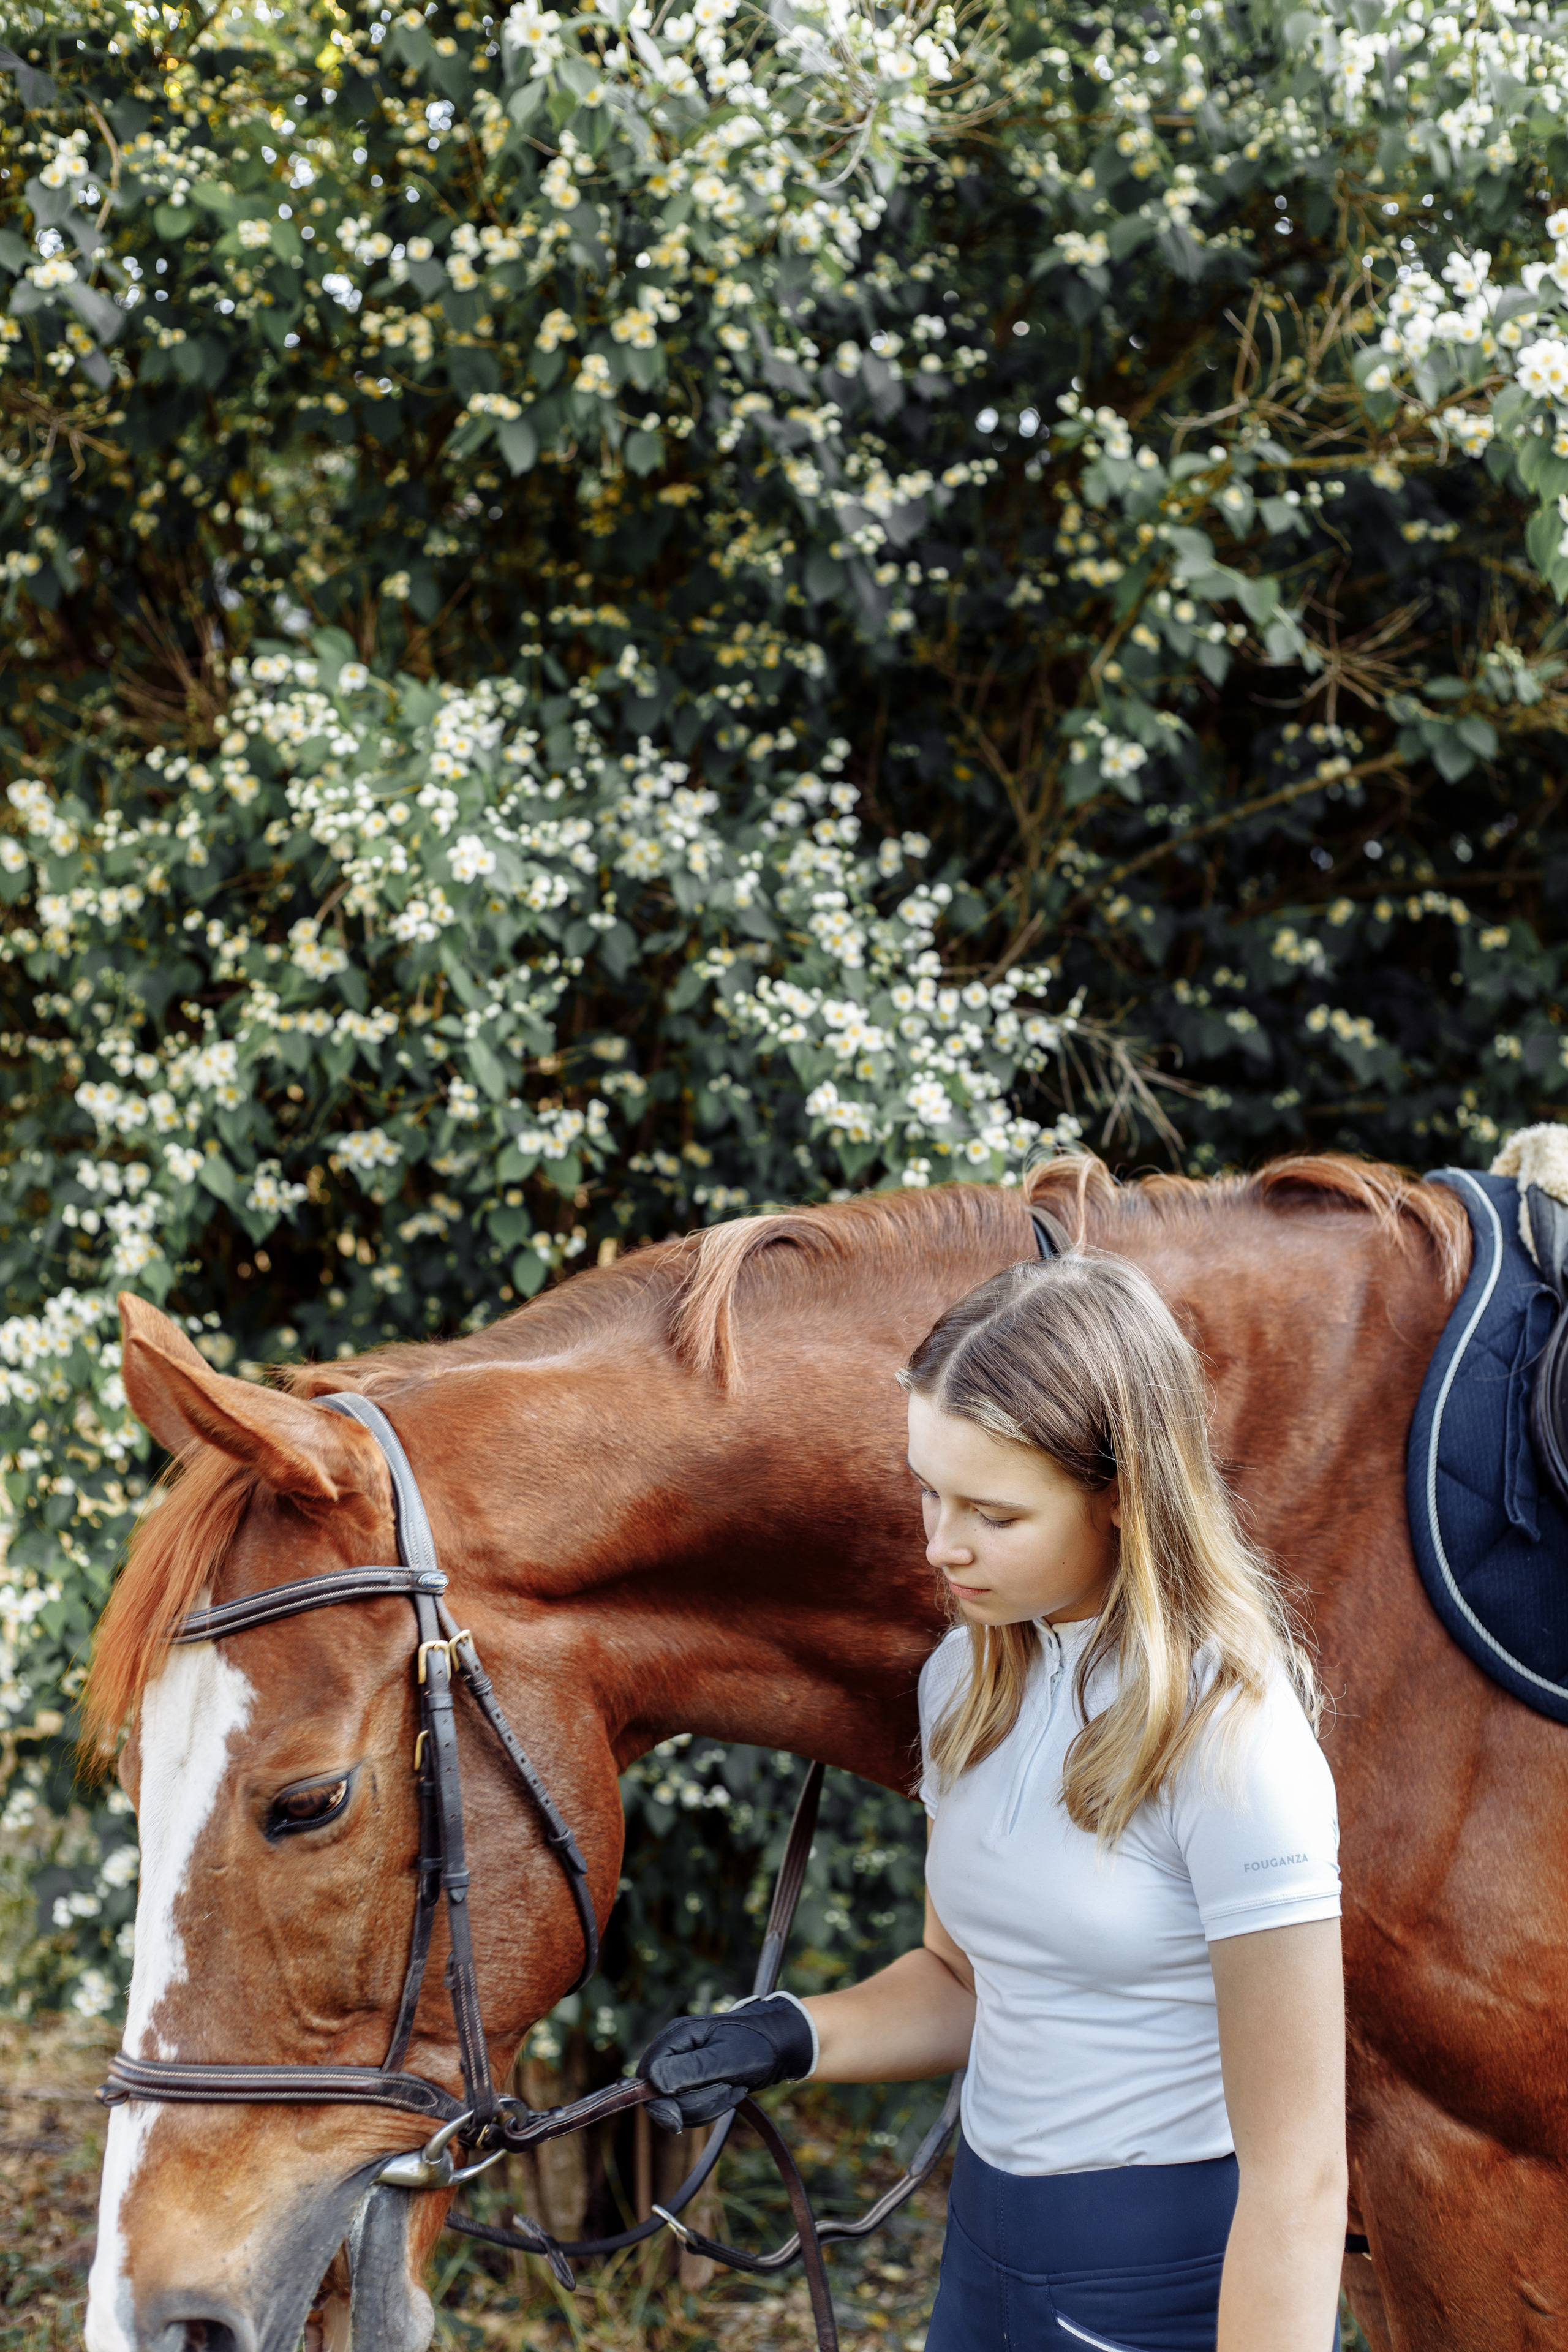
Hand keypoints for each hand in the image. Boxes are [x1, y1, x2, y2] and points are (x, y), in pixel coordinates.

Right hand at [636, 1994, 814, 2132]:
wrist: (784, 2044)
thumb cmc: (758, 2046)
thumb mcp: (726, 2059)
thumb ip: (691, 2070)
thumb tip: (655, 2082)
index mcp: (677, 2037)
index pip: (647, 2078)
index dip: (659, 2104)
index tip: (679, 2121)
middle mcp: (677, 2049)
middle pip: (662, 2096)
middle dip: (695, 2104)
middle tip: (726, 2091)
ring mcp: (686, 2065)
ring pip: (680, 2105)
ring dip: (709, 2105)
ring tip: (734, 2088)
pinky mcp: (698, 2079)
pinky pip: (694, 2105)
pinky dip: (714, 2105)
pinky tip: (733, 2090)